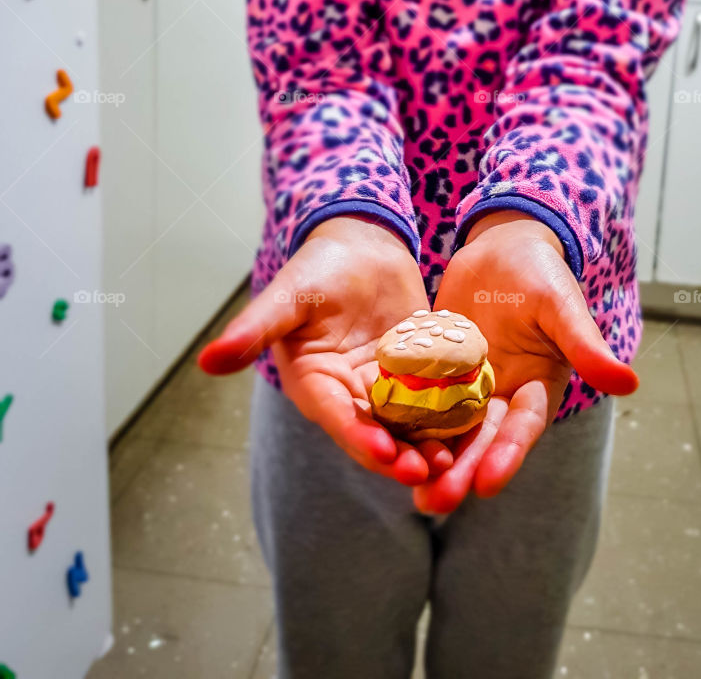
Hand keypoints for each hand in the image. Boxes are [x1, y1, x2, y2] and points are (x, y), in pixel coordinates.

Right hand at [196, 215, 453, 485]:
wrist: (362, 244)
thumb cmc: (317, 266)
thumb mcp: (287, 295)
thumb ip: (254, 330)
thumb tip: (206, 361)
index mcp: (315, 385)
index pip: (339, 419)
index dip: (361, 438)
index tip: (386, 454)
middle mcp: (349, 395)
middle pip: (377, 434)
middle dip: (402, 456)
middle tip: (432, 471)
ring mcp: (384, 387)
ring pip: (408, 426)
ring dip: (430, 445)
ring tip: (457, 460)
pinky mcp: (415, 374)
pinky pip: (434, 400)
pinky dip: (452, 416)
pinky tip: (479, 426)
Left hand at [411, 212, 637, 513]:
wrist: (502, 249)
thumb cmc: (540, 273)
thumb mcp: (562, 306)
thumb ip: (586, 345)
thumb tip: (629, 382)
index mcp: (536, 388)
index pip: (522, 426)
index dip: (508, 454)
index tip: (488, 483)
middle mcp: (501, 397)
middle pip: (481, 441)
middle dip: (460, 471)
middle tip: (435, 502)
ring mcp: (467, 388)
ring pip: (449, 432)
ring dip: (432, 461)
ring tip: (411, 493)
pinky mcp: (437, 374)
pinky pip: (419, 401)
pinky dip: (405, 423)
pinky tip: (381, 443)